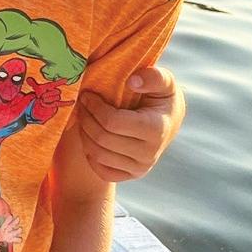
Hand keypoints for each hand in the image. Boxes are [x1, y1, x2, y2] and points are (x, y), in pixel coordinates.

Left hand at [26, 77, 67, 121]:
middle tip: (42, 97)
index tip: (65, 80)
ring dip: (49, 101)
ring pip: (56, 99)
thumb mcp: (37, 88)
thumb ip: (33, 83)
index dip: (60, 82)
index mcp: (51, 86)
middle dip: (47, 95)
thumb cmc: (41, 93)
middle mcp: (55, 91)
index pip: (56, 84)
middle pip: (55, 93)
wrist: (43, 100)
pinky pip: (63, 103)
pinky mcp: (57, 103)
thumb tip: (28, 79)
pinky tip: (73, 101)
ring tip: (44, 101)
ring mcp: (56, 97)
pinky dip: (67, 102)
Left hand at [77, 63, 185, 182]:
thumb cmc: (161, 97)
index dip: (94, 107)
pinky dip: (91, 154)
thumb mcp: (164, 81)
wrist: (169, 122)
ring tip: (84, 117)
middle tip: (81, 104)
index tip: (87, 95)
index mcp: (157, 129)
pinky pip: (102, 170)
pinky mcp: (132, 175)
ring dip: (85, 134)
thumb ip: (153, 76)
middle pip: (102, 139)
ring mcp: (141, 168)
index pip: (113, 122)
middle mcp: (150, 154)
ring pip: (98, 155)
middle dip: (86, 119)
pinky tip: (92, 136)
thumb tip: (132, 81)